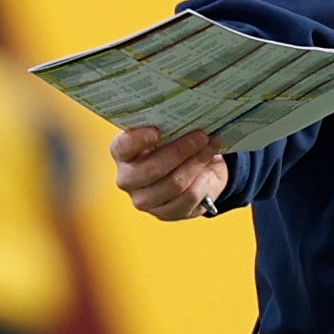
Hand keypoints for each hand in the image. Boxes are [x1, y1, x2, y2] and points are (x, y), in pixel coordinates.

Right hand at [111, 126, 228, 220]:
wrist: (195, 171)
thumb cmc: (177, 146)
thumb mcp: (172, 134)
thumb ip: (172, 127)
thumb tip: (190, 119)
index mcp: (124, 154)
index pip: (122, 148)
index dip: (138, 140)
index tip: (157, 131)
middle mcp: (128, 179)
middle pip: (153, 168)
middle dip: (181, 150)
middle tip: (202, 135)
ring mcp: (145, 200)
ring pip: (174, 183)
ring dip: (197, 163)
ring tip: (210, 147)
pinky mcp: (165, 214)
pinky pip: (188, 198)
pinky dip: (202, 183)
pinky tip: (208, 173)